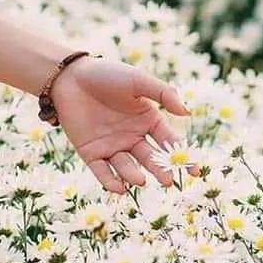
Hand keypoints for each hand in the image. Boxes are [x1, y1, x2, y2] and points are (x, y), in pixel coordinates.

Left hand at [50, 56, 193, 192]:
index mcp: (148, 120)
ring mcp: (112, 146)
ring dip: (134, 175)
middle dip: (160, 170)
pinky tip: (119, 188)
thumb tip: (187, 113)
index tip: (193, 170)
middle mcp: (133, 136)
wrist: (69, 76)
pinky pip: (102, 170)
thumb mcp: (138, 81)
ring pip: (127, 166)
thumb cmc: (106, 74)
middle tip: (168, 181)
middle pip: (150, 158)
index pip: (169, 142)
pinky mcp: (91, 152)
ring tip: (141, 181)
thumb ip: (164, 94)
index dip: (182, 156)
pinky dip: (110, 181)